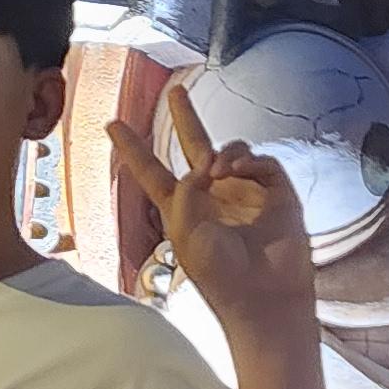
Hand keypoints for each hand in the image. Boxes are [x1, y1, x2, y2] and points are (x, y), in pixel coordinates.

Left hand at [109, 83, 318, 339]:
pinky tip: (237, 170)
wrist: (265, 297)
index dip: (132, 149)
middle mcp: (212, 195)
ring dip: (222, 153)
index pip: (151, 171)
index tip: (112, 125)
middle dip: (186, 117)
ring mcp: (245, 192)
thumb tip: (205, 163)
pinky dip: (249, 160)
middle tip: (176, 91)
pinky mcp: (276, 194)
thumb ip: (184, 193)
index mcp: (181, 208)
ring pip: (231, 150)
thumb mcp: (186, 233)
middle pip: (194, 146)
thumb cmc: (219, 275)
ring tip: (217, 170)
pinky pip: (262, 163)